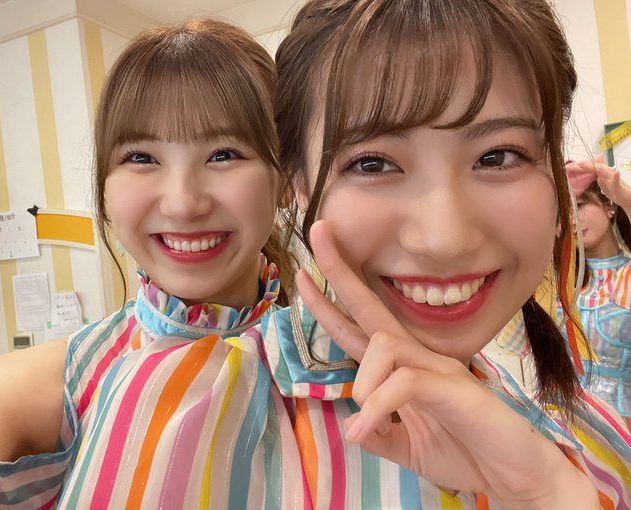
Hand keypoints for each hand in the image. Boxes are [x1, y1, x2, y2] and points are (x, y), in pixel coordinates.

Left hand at [296, 220, 598, 508]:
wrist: (515, 473)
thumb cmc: (466, 451)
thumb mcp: (408, 446)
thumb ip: (381, 432)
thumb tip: (355, 428)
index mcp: (404, 367)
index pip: (360, 327)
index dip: (329, 304)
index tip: (303, 276)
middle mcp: (420, 356)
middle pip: (372, 307)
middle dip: (342, 272)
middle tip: (318, 233)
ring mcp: (439, 368)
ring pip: (385, 343)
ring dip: (363, 380)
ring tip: (362, 417)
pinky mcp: (454, 387)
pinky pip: (403, 383)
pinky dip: (377, 408)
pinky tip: (365, 431)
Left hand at [571, 155, 630, 213]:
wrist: (627, 198)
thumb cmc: (614, 190)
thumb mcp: (600, 183)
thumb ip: (592, 177)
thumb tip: (582, 172)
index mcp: (600, 172)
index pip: (587, 167)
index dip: (576, 166)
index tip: (564, 167)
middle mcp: (606, 172)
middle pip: (592, 166)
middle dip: (580, 165)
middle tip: (567, 166)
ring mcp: (612, 178)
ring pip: (602, 170)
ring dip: (592, 167)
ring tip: (582, 164)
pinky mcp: (618, 185)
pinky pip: (616, 180)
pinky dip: (616, 176)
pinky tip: (616, 173)